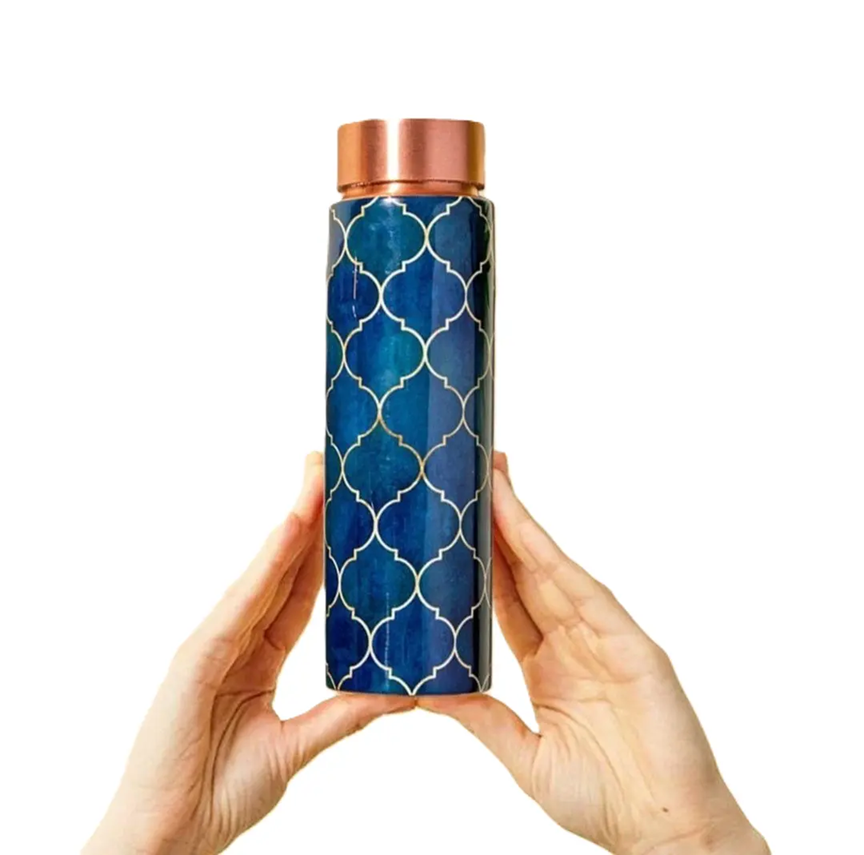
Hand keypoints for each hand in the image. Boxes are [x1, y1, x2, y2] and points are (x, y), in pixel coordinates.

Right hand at [84, 453, 410, 854]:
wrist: (170, 838)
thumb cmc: (221, 793)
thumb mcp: (298, 745)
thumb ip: (347, 714)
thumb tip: (405, 691)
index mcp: (260, 655)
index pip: (303, 590)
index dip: (328, 550)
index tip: (353, 510)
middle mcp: (238, 637)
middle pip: (284, 567)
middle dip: (312, 517)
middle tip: (336, 467)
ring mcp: (215, 641)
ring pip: (265, 570)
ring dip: (295, 522)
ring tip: (322, 477)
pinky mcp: (196, 655)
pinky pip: (242, 601)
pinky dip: (267, 562)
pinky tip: (292, 527)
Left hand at [421, 453, 767, 854]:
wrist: (666, 835)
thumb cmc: (605, 799)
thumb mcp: (524, 755)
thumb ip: (482, 717)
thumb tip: (428, 689)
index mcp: (548, 664)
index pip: (504, 598)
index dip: (479, 560)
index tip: (451, 523)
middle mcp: (574, 641)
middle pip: (527, 569)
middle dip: (499, 523)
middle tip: (472, 473)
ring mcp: (605, 638)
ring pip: (554, 569)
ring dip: (522, 525)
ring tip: (492, 483)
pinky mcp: (633, 646)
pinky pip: (586, 594)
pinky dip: (557, 560)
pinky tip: (529, 532)